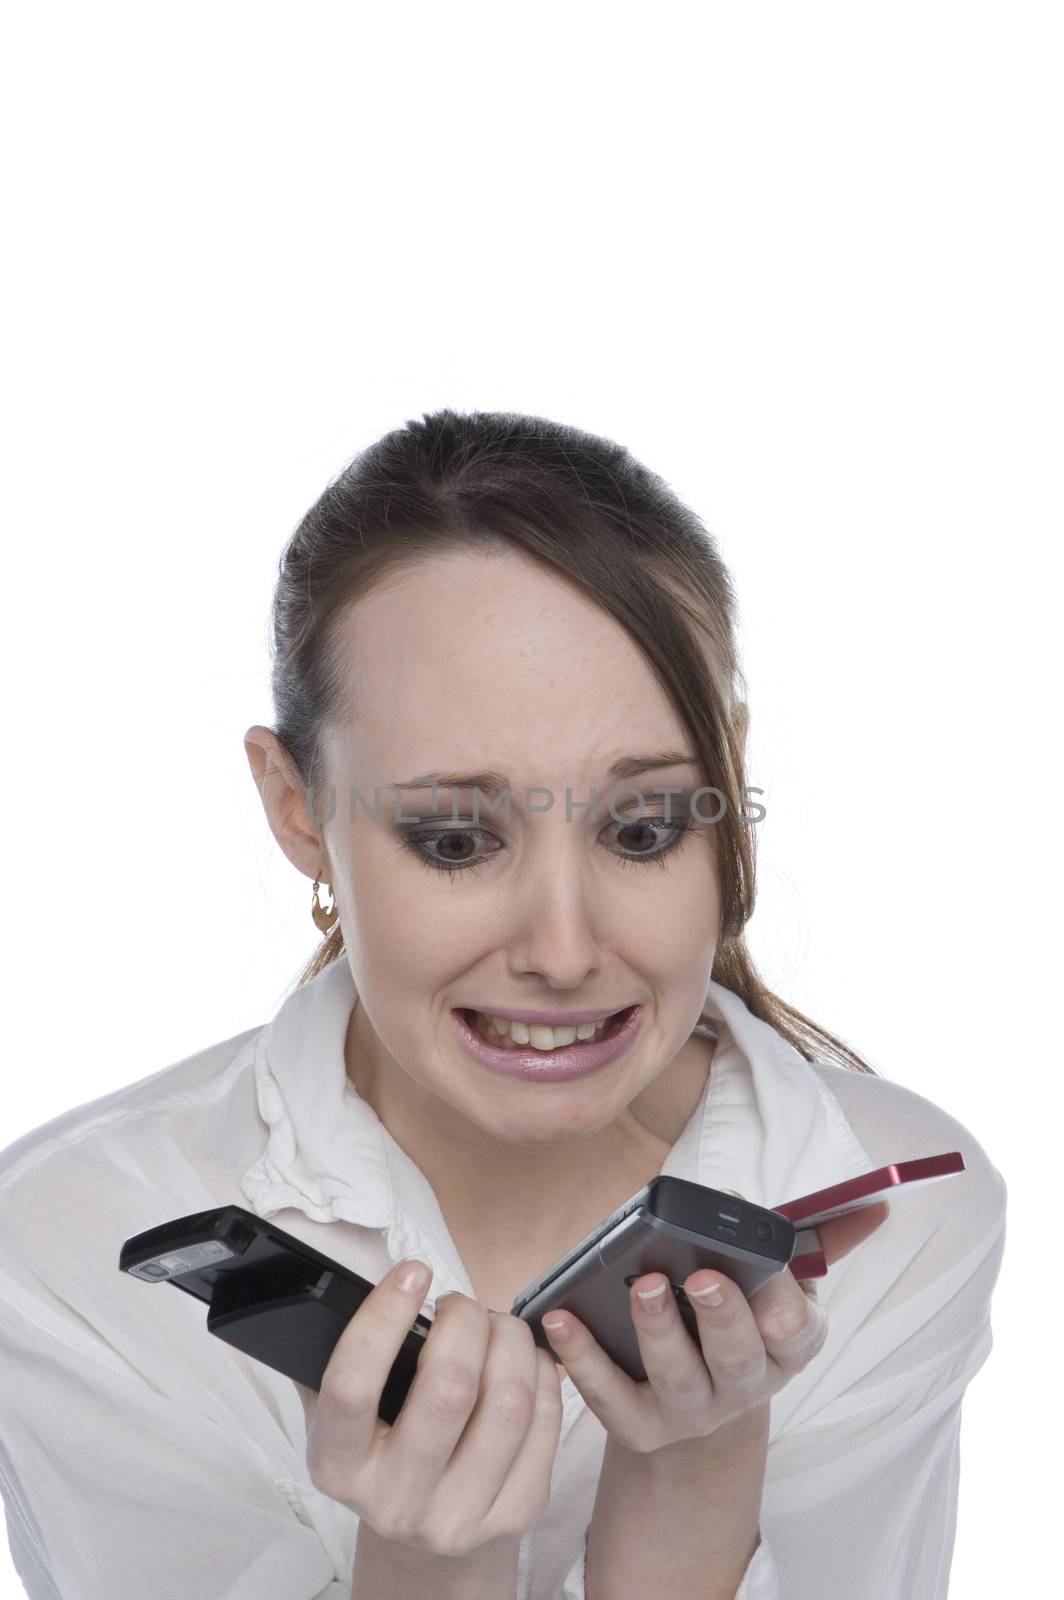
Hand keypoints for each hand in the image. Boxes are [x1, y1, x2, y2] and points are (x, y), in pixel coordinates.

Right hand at [293, 1259, 563, 1557]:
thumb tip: (364, 1285)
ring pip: (507, 1403)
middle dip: (465, 1322)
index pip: (352, 1387)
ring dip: (511, 1341)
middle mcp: (395, 1502)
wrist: (421, 1532)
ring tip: (498, 1326)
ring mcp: (459, 1517)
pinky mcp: (515, 1517)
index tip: (413, 1272)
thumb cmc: (380, 1444)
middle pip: (447, 1390)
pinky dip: (542, 1373)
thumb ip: (340, 1354)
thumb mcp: (338, 1411)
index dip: (382, 1319)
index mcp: (338, 1467)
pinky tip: (526, 1358)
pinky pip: (544, 1423)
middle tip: (461, 1305)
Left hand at [542, 1196, 890, 1454]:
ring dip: (659, 1329)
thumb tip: (875, 1204)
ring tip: (640, 1285)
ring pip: (676, 1376)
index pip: (797, 1332)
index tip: (764, 1263)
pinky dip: (582, 1358)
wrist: (693, 1405)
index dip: (783, 1300)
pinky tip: (559, 1315)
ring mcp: (690, 1412)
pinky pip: (608, 1398)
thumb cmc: (737, 1319)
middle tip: (702, 1274)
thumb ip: (822, 1241)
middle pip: (739, 1358)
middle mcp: (743, 1387)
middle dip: (724, 1315)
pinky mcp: (638, 1427)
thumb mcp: (783, 1286)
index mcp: (786, 1350)